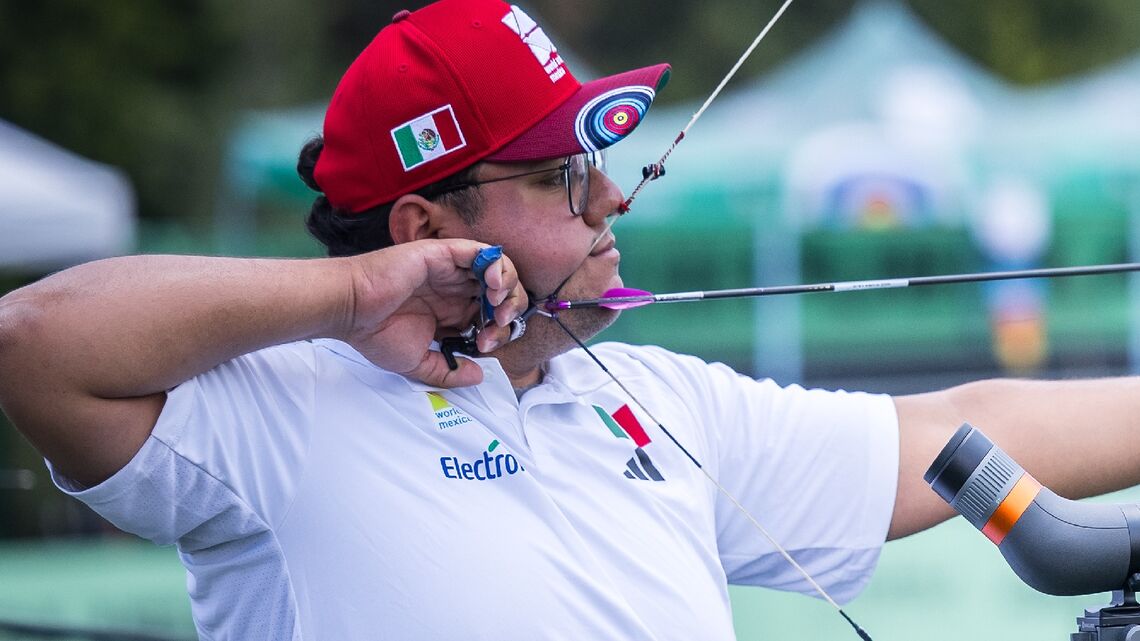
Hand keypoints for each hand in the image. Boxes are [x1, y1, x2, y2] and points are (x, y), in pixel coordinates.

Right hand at [341, 239, 527, 386]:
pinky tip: (493, 284)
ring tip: (498, 305)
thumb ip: (449, 372)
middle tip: (498, 325)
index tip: (484, 346)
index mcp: (451, 311)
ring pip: (496, 268)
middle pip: (499, 291)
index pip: (490, 314)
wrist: (352, 311)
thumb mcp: (417, 363)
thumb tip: (478, 376)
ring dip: (507, 286)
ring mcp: (450, 270)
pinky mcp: (442, 254)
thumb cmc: (375, 333)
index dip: (497, 330)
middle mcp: (454, 288)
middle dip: (508, 308)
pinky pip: (480, 251)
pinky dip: (495, 264)